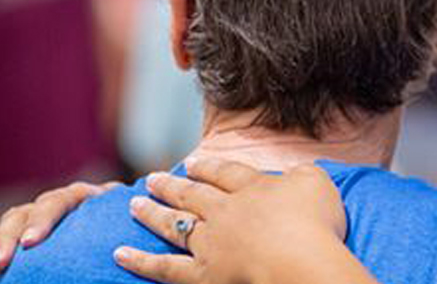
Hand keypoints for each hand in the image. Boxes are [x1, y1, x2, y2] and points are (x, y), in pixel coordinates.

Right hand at [0, 181, 118, 283]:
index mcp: (82, 198)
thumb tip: (124, 256)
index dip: (41, 221)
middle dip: (6, 241)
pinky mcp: (19, 239)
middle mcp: (52, 205)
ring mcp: (32, 220)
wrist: (124, 234)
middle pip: (21, 215)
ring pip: (2, 231)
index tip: (30, 243)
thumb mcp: (126, 230)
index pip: (57, 202)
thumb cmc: (130, 233)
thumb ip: (119, 236)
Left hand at [114, 158, 375, 283]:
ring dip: (152, 213)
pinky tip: (120, 254)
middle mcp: (225, 212)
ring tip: (134, 204)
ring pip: (174, 224)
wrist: (301, 263)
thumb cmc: (316, 225)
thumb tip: (294, 173)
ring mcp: (210, 243)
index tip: (192, 163)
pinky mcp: (202, 275)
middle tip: (151, 179)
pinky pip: (165, 268)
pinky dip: (141, 261)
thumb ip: (302, 174)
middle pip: (193, 194)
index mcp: (252, 189)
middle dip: (171, 185)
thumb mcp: (317, 184)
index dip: (207, 167)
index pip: (225, 173)